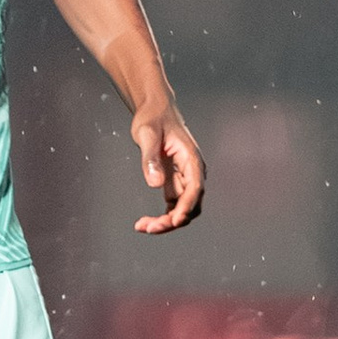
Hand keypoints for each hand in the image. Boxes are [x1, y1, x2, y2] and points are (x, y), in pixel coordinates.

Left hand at [131, 101, 204, 235]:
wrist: (155, 110)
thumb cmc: (153, 119)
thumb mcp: (148, 134)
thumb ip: (151, 158)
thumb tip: (155, 183)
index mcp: (192, 159)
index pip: (195, 188)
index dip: (186, 207)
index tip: (173, 221)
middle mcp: (192, 172)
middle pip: (190, 205)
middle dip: (173, 220)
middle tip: (148, 228)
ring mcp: (184, 179)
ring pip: (182, 209)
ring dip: (166, 222)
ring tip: (142, 227)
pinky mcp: (174, 183)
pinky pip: (173, 206)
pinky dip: (162, 217)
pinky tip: (145, 222)